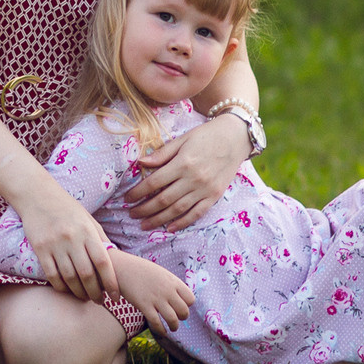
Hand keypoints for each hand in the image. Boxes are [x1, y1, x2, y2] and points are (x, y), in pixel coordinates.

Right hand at [17, 188, 119, 302]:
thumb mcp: (88, 219)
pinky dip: (61, 287)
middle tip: (100, 301)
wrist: (38, 195)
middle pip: (87, 274)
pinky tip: (67, 291)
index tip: (116, 296)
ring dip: (79, 293)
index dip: (111, 282)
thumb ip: (100, 239)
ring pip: (69, 277)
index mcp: (87, 231)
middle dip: (95, 292)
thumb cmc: (67, 208)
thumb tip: (114, 261)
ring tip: (85, 298)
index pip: (103, 262)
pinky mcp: (40, 249)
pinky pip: (52, 274)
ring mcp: (55, 244)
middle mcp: (72, 238)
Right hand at [112, 254, 194, 335]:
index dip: (187, 305)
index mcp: (173, 281)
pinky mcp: (144, 305)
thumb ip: (170, 284)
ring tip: (172, 328)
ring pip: (172, 319)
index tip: (180, 306)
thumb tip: (177, 296)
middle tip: (177, 318)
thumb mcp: (160, 273)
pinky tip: (161, 331)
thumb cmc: (140, 270)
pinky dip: (161, 330)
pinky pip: (157, 323)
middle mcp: (167, 290)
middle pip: (184, 311)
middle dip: (182, 318)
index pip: (190, 299)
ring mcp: (156, 298)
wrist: (122, 267)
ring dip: (174, 327)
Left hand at [128, 112, 253, 230]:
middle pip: (164, 199)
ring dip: (159, 219)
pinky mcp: (214, 196)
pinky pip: (197, 213)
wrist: (235, 138)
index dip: (138, 192)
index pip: (154, 182)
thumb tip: (141, 163)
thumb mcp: (182, 139)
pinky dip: (183, 222)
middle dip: (145, 209)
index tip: (127, 198)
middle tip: (132, 215)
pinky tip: (170, 228)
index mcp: (183, 163)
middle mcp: (193, 179)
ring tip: (144, 225)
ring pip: (178, 209)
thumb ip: (162, 153)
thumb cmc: (206, 135)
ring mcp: (205, 189)